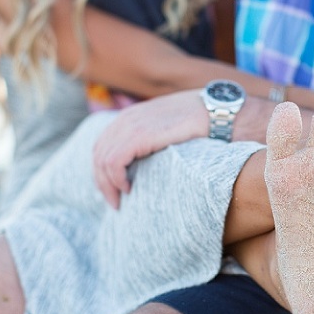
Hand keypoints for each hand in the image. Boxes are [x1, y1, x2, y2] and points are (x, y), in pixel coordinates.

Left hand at [92, 90, 207, 208]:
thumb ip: (151, 137)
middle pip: (97, 154)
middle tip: (114, 201)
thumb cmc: (198, 122)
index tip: (114, 189)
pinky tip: (128, 187)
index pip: (101, 145)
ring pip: (102, 161)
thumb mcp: (166, 127)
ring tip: (121, 199)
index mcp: (129, 116)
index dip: (103, 170)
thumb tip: (144, 162)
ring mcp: (131, 126)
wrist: (215, 112)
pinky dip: (116, 178)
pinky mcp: (139, 136)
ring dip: (108, 184)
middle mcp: (125, 119)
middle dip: (102, 182)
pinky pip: (114, 161)